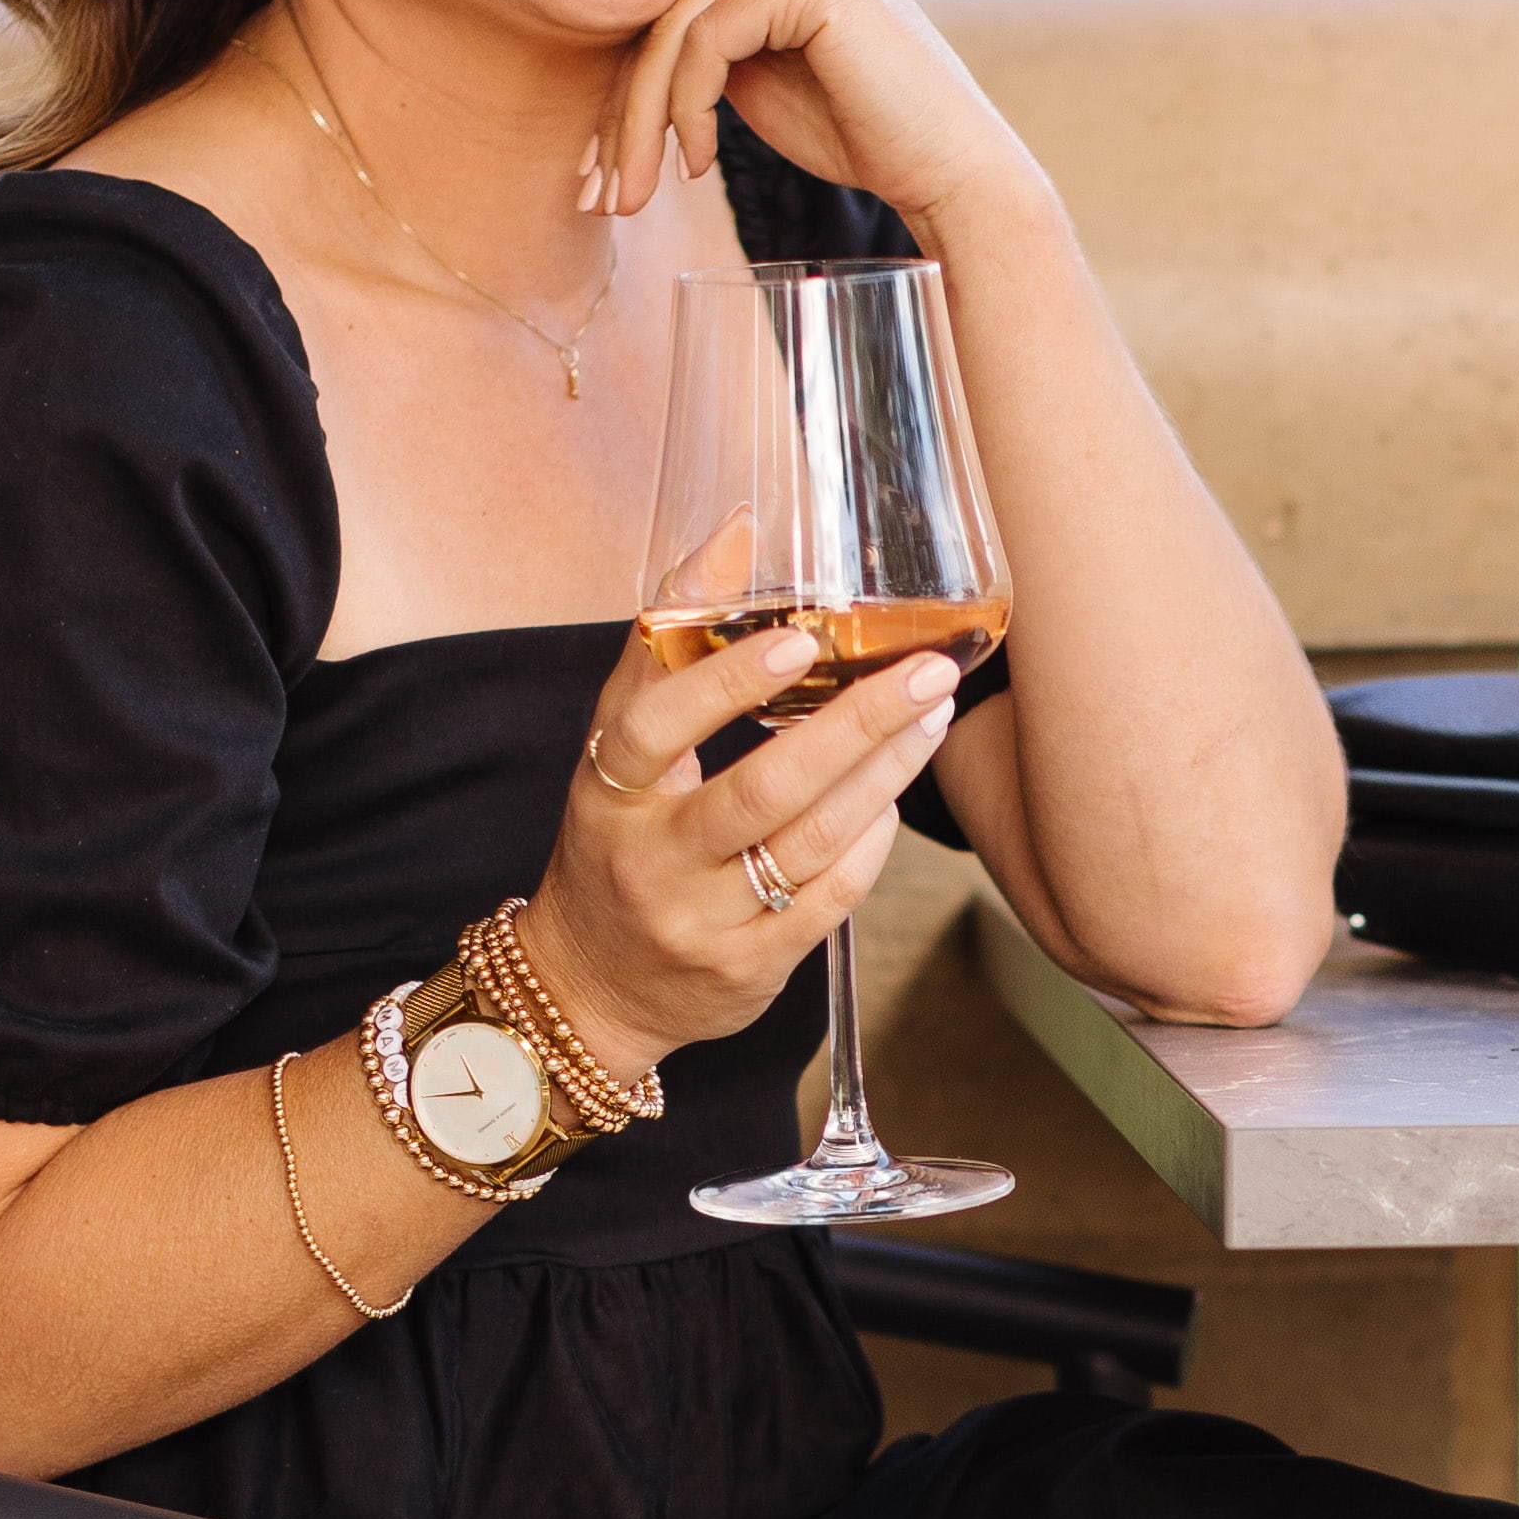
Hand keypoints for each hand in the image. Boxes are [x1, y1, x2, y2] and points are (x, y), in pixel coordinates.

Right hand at [526, 613, 964, 1067]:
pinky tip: (892, 798)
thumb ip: (669, 646)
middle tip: (925, 674)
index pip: (653, 728)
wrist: (588, 989)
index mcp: (607, 793)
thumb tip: (735, 529)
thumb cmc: (618, 843)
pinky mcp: (745, 969)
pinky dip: (871, 842)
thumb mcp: (617, 750)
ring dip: (883, 775)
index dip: (724, 682)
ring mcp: (698, 922)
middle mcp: (649, 861)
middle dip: (856, 727)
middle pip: (761, 790)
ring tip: (930, 718)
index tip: (798, 639)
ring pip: (808, 842)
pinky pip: (827, 899)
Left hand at [597, 0, 1049, 237]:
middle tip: (600, 190)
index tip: (598, 164)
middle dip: (625, 106)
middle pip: (667, 3)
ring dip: (641, 119)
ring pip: (676, 24)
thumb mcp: (756, 68)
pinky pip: (706, 38)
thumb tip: (614, 44)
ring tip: (629, 194)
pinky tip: (697, 163)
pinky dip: (686, 108)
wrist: (947, 166)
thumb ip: (700, 36)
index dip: (629, 80)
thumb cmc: (858, 126)